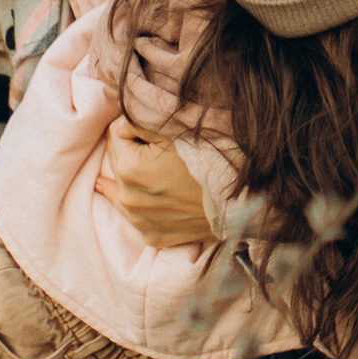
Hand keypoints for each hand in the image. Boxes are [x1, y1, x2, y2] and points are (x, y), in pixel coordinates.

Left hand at [96, 121, 214, 247]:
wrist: (241, 201)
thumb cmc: (211, 161)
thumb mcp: (176, 132)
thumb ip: (139, 123)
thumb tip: (119, 126)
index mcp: (129, 167)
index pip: (116, 135)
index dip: (136, 129)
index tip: (156, 132)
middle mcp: (128, 197)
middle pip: (119, 162)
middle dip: (135, 153)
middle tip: (166, 152)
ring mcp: (139, 220)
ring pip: (126, 188)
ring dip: (137, 178)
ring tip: (163, 173)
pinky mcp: (152, 235)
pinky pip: (139, 213)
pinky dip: (146, 203)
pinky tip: (156, 196)